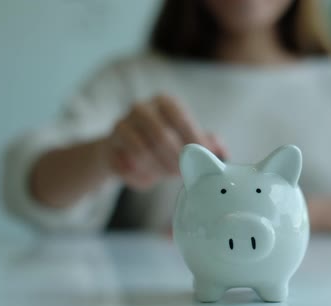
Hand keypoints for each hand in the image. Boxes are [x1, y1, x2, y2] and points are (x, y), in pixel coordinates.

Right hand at [100, 95, 227, 188]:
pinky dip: (140, 178)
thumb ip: (208, 144)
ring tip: (164, 174)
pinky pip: (126, 167)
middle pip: (161, 137)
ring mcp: (121, 125)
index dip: (194, 143)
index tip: (201, 162)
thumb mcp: (188, 141)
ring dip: (157, 170)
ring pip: (141, 153)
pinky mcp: (107, 147)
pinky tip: (147, 178)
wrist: (124, 151)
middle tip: (182, 174)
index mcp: (165, 102)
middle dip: (175, 161)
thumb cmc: (164, 145)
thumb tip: (223, 153)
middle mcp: (141, 108)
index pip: (183, 119)